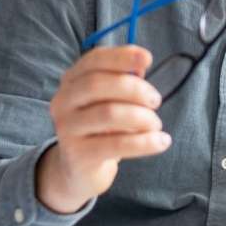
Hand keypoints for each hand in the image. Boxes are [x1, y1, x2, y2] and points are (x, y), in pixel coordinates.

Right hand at [36, 45, 170, 213]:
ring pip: (109, 113)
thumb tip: (141, 63)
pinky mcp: (78, 155)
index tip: (148, 58)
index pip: (94, 60)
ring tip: (156, 124)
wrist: (79, 169)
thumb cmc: (102, 126)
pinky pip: (116, 144)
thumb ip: (124, 79)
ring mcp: (67, 129)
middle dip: (135, 89)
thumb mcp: (111, 100)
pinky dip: (145, 142)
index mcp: (71, 80)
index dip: (121, 56)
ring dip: (142, 117)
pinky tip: (161, 141)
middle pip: (98, 84)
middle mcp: (63, 101)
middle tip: (156, 100)